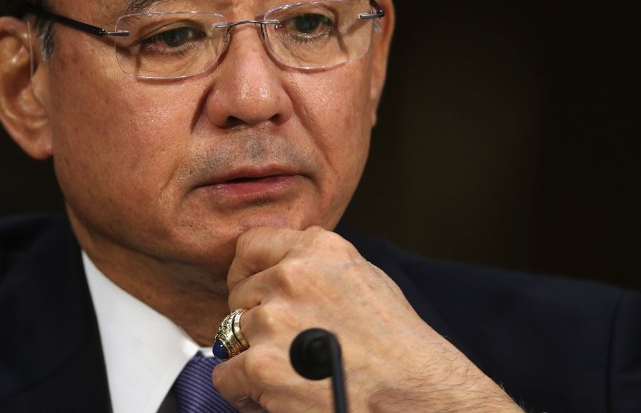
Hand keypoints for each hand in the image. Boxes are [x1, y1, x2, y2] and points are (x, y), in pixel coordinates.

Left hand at [211, 226, 521, 411]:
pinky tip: (273, 394)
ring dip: (252, 355)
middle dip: (255, 319)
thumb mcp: (361, 277)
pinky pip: (224, 374)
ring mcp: (273, 319)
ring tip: (289, 372)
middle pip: (239, 294)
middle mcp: (292, 275)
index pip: (250, 244)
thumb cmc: (396, 345)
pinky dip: (242, 390)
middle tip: (287, 344)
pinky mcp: (260, 364)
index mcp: (318, 249)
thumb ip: (316, 262)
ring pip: (231, 334)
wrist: (416, 396)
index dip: (248, 272)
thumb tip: (276, 263)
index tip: (253, 291)